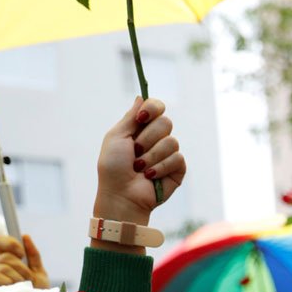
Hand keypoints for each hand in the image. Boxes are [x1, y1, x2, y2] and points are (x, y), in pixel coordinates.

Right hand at [0, 234, 48, 287]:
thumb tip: (24, 236)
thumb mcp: (38, 274)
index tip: (20, 253)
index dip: (10, 243)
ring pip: (3, 266)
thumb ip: (33, 255)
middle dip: (22, 270)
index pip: (0, 242)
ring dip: (18, 280)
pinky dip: (9, 285)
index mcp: (8, 261)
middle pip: (7, 257)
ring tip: (20, 290)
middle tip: (26, 282)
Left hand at [93, 97, 185, 226]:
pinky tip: (150, 176)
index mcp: (141, 128)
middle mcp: (156, 138)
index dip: (153, 109)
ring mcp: (168, 154)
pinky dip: (161, 168)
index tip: (142, 118)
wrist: (122, 195)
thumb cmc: (113, 167)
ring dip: (152, 156)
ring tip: (140, 168)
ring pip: (172, 142)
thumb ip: (131, 117)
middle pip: (166, 122)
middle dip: (148, 138)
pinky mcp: (178, 169)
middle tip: (135, 151)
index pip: (157, 107)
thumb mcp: (117, 136)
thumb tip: (141, 96)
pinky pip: (177, 158)